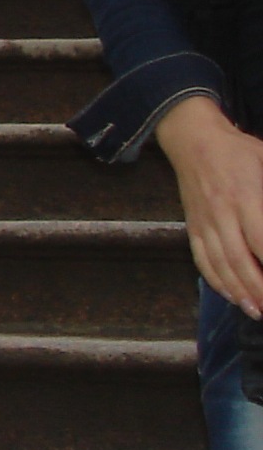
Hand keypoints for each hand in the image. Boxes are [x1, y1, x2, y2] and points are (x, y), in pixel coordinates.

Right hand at [155, 94, 262, 316]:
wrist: (193, 139)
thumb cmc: (240, 151)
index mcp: (245, 196)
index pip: (261, 240)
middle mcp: (222, 213)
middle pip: (239, 259)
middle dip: (258, 289)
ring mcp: (204, 221)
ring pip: (219, 263)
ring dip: (238, 291)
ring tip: (255, 311)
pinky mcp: (192, 225)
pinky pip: (200, 257)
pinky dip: (214, 280)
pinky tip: (229, 293)